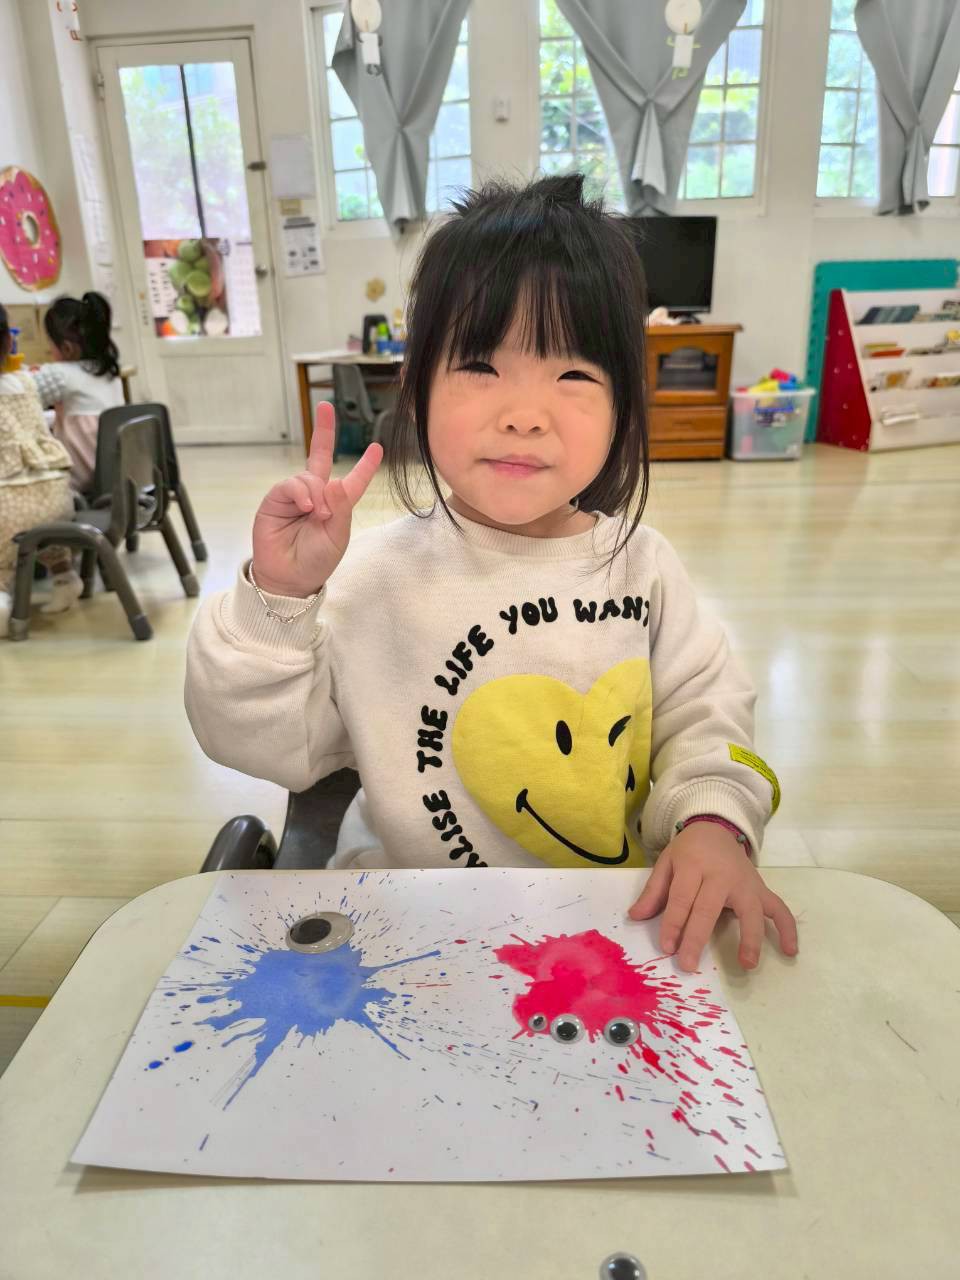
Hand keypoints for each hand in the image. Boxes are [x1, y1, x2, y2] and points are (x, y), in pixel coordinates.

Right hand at [251, 402, 382, 596]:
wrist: (289, 578)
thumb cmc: (316, 560)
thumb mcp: (337, 536)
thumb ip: (340, 507)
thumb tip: (334, 481)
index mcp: (337, 506)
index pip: (354, 481)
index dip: (365, 466)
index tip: (377, 449)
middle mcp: (316, 496)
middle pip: (319, 456)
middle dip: (323, 431)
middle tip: (326, 407)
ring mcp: (295, 496)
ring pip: (308, 476)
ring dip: (315, 492)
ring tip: (316, 514)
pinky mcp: (276, 500)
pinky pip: (290, 485)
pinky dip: (301, 493)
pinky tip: (306, 507)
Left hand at [628, 822, 797, 971]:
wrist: (717, 828)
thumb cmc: (688, 850)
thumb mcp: (666, 862)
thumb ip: (653, 890)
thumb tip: (635, 917)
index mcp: (693, 865)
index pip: (682, 898)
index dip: (673, 923)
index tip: (667, 948)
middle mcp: (721, 874)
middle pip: (709, 908)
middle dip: (697, 938)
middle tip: (688, 965)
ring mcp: (745, 882)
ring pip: (750, 910)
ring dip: (750, 938)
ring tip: (747, 964)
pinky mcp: (761, 889)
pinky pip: (779, 909)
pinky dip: (788, 929)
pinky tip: (789, 951)